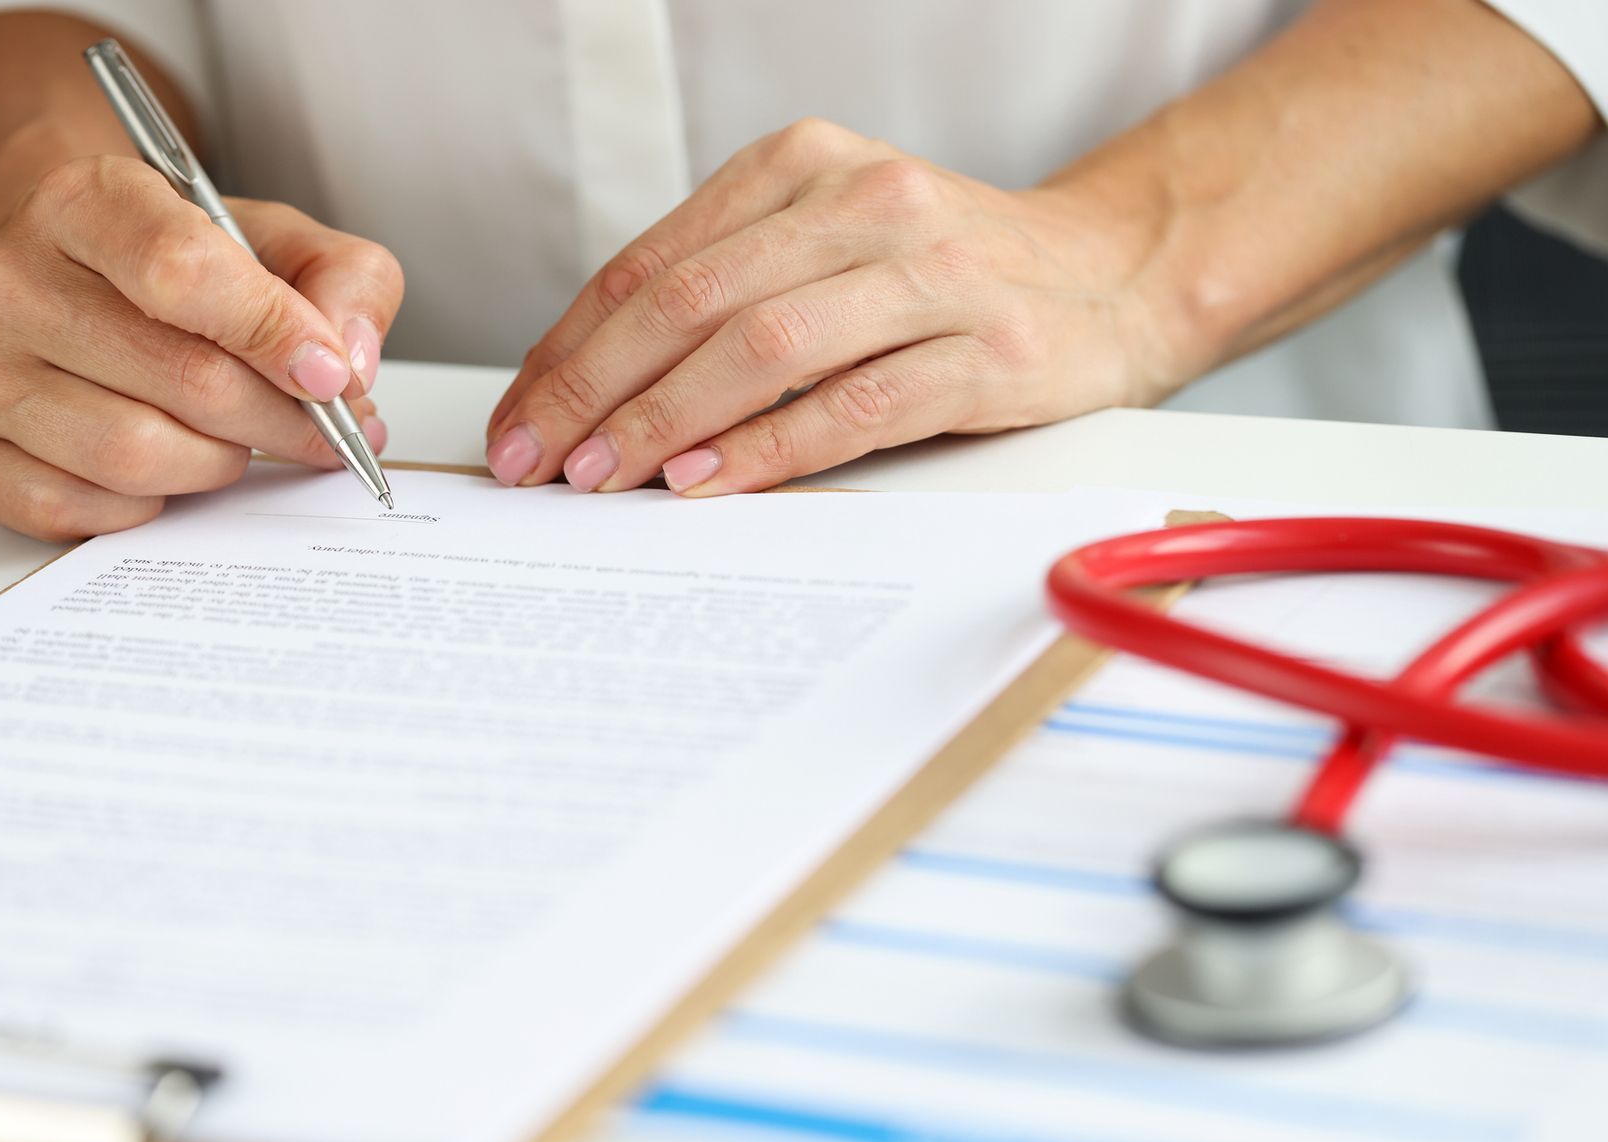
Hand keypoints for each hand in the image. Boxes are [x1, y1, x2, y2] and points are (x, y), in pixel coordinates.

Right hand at [0, 155, 403, 539]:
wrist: (45, 273)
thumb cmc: (167, 263)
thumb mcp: (270, 237)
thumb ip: (341, 280)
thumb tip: (349, 365)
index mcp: (83, 202)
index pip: (185, 273)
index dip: (276, 336)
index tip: (332, 377)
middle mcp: (7, 279)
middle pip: (181, 380)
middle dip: (275, 420)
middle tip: (315, 430)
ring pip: (132, 455)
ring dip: (213, 464)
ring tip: (231, 442)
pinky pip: (76, 510)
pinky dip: (144, 505)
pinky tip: (162, 469)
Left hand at [483, 118, 1185, 495]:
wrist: (1112, 275)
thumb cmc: (943, 273)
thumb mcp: (825, 244)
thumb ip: (726, 291)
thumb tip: (591, 389)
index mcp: (802, 167)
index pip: (653, 264)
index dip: (570, 349)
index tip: (519, 420)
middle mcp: (864, 202)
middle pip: (691, 303)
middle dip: (592, 392)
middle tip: (537, 462)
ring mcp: (932, 273)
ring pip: (763, 349)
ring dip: (665, 422)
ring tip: (603, 479)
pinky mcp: (988, 351)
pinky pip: (856, 406)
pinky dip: (771, 450)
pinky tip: (709, 483)